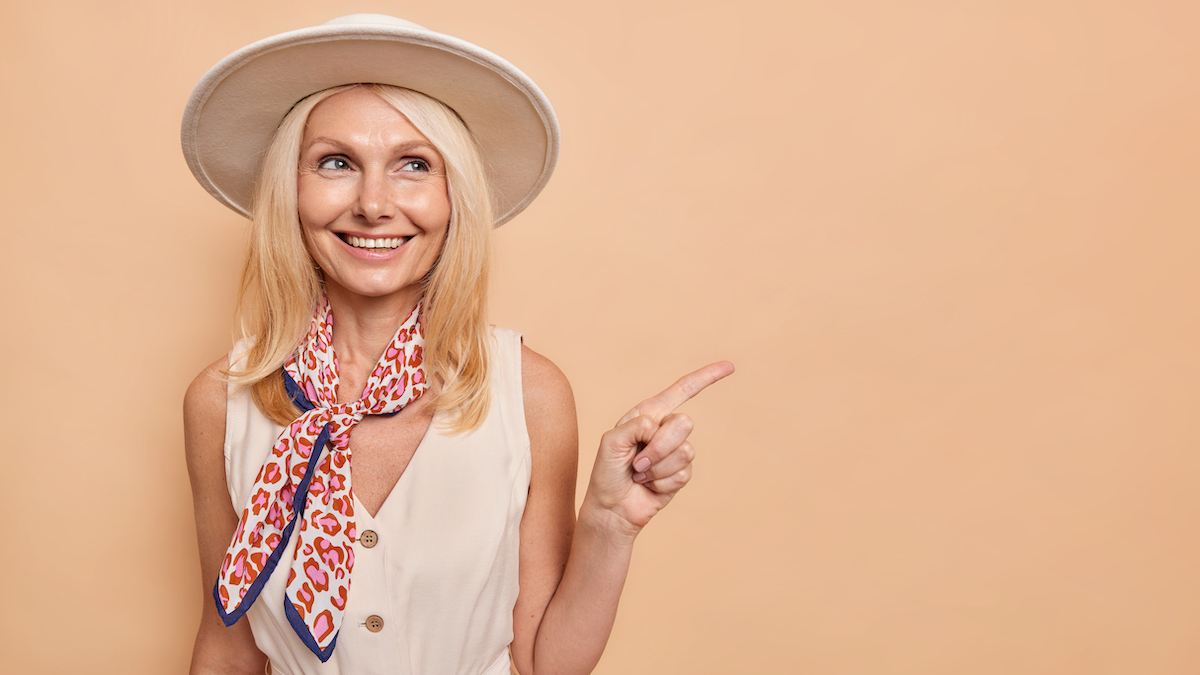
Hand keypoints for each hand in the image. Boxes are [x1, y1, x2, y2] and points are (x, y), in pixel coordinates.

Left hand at [582, 361, 734, 536]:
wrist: (611, 507)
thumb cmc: (607, 473)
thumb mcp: (611, 441)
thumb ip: (636, 425)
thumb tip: (659, 426)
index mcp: (648, 414)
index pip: (682, 390)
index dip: (706, 377)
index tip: (730, 367)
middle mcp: (664, 429)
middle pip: (685, 423)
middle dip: (659, 446)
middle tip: (637, 462)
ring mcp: (674, 452)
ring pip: (685, 451)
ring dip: (657, 467)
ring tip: (639, 474)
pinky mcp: (680, 474)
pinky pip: (683, 473)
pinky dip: (661, 482)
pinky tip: (649, 485)